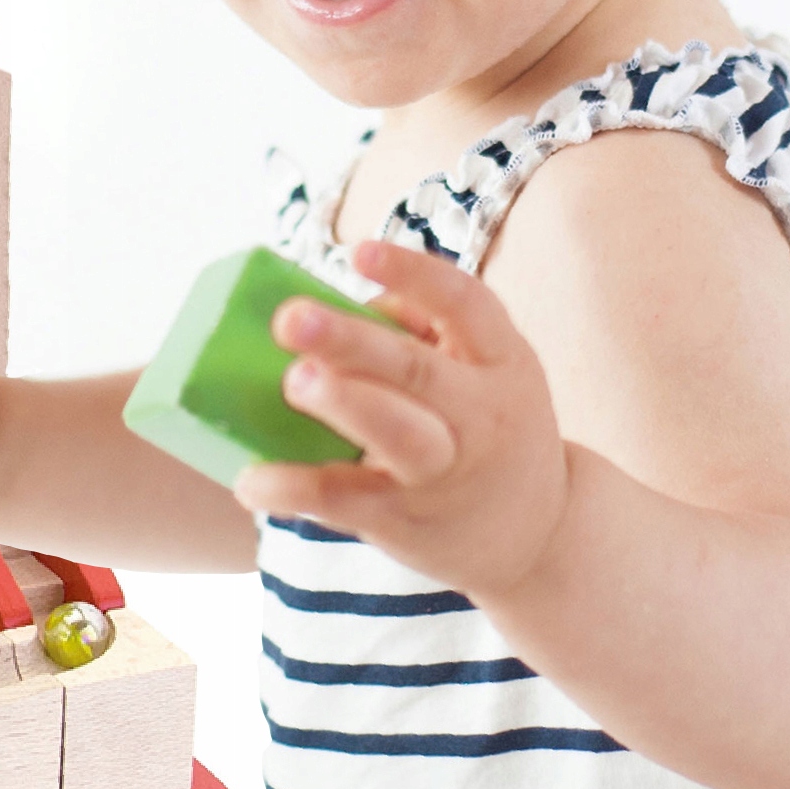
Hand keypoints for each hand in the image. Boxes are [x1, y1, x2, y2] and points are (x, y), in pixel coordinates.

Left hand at [232, 239, 571, 593]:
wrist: (538, 537)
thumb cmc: (487, 430)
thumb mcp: (485, 373)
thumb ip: (428, 334)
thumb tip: (352, 307)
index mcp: (502, 361)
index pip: (466, 304)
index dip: (415, 274)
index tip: (358, 251)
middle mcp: (482, 415)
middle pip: (417, 370)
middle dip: (352, 341)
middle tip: (291, 318)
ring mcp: (444, 472)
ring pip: (397, 435)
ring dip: (343, 404)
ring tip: (293, 381)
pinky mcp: (405, 520)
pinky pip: (346, 501)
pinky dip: (294, 489)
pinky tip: (251, 479)